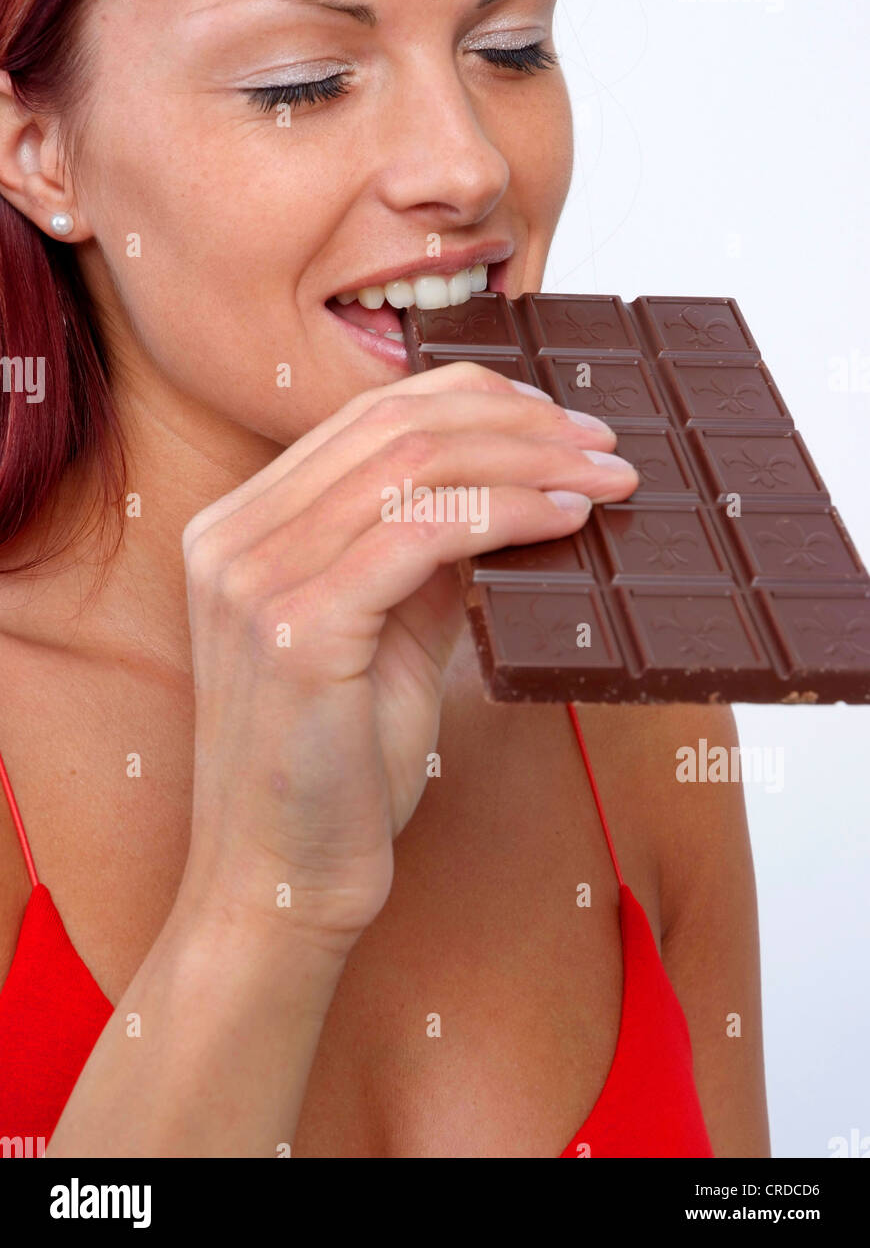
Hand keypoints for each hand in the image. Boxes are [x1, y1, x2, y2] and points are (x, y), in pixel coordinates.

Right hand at [178, 362, 636, 948]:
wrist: (279, 883)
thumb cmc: (338, 772)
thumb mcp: (388, 636)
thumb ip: (426, 555)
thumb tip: (508, 489)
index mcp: (244, 527)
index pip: (368, 417)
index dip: (476, 403)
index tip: (560, 424)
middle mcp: (232, 535)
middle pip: (393, 424)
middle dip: (517, 422)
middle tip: (603, 446)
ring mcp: (252, 576)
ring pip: (414, 464)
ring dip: (530, 461)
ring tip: (605, 479)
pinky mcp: (294, 625)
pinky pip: (422, 532)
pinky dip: (508, 512)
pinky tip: (566, 520)